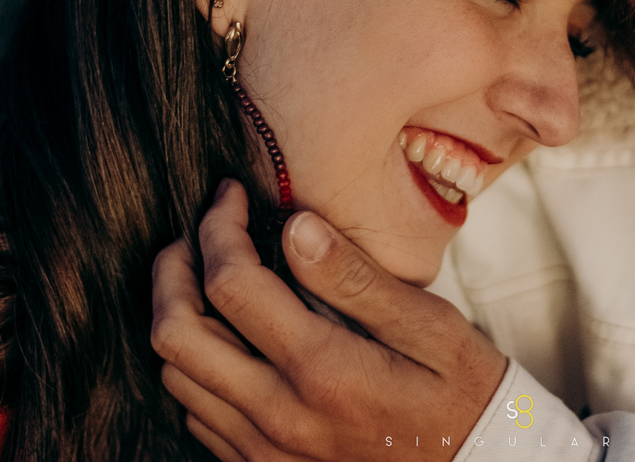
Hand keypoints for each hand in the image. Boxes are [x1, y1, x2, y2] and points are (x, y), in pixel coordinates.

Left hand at [151, 179, 506, 461]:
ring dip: (179, 317)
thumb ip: (357, 280)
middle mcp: (280, 415)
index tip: (231, 197)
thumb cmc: (461, 390)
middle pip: (177, 334)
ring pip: (177, 376)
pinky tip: (229, 339)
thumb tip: (295, 227)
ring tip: (208, 279)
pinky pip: (197, 415)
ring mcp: (265, 451)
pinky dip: (196, 367)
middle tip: (195, 235)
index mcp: (323, 368)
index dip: (217, 227)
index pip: (230, 284)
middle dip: (173, 270)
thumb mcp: (431, 326)